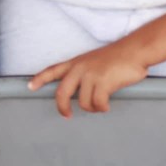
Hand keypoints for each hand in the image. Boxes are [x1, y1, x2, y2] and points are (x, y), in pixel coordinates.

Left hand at [28, 41, 149, 117]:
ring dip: (92, 107)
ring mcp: (91, 75)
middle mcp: (80, 68)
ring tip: (100, 105)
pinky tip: (106, 106)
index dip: (40, 79)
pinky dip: (102, 108)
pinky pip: (97, 104)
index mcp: (77, 62)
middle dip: (62, 107)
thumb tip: (81, 90)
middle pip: (62, 93)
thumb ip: (85, 72)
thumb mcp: (95, 60)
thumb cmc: (119, 55)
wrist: (135, 50)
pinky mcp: (102, 83)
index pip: (53, 70)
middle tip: (66, 115)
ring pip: (83, 102)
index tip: (30, 87)